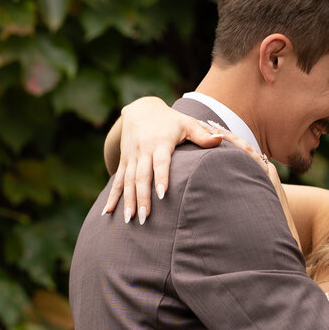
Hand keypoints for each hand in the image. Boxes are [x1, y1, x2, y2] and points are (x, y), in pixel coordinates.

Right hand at [104, 97, 223, 223]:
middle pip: (141, 176)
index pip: (160, 162)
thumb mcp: (187, 123)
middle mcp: (143, 151)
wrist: (140, 109)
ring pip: (128, 181)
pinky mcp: (123, 161)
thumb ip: (203, 134)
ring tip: (130, 220)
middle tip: (145, 218)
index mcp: (160, 142)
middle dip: (142, 198)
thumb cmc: (170, 120)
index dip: (161, 177)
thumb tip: (221, 140)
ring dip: (128, 201)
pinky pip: (117, 181)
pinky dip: (112, 196)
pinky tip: (107, 212)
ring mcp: (131, 157)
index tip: (162, 194)